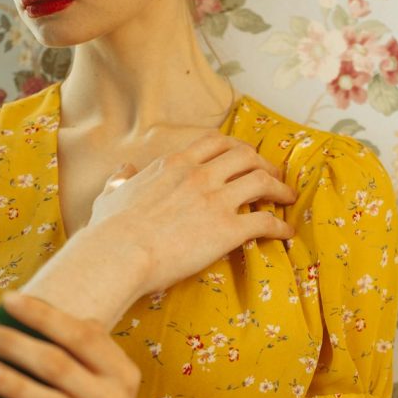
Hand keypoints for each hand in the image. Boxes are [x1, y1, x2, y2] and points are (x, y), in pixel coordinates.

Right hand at [85, 130, 297, 295]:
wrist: (118, 255)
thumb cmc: (109, 231)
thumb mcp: (112, 195)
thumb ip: (122, 180)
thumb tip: (123, 171)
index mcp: (174, 165)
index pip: (215, 142)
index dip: (236, 147)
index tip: (245, 157)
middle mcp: (199, 175)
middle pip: (245, 155)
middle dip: (264, 163)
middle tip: (273, 175)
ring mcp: (215, 200)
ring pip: (261, 181)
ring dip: (279, 188)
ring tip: (287, 198)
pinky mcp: (227, 229)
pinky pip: (264, 222)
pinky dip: (280, 225)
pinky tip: (287, 231)